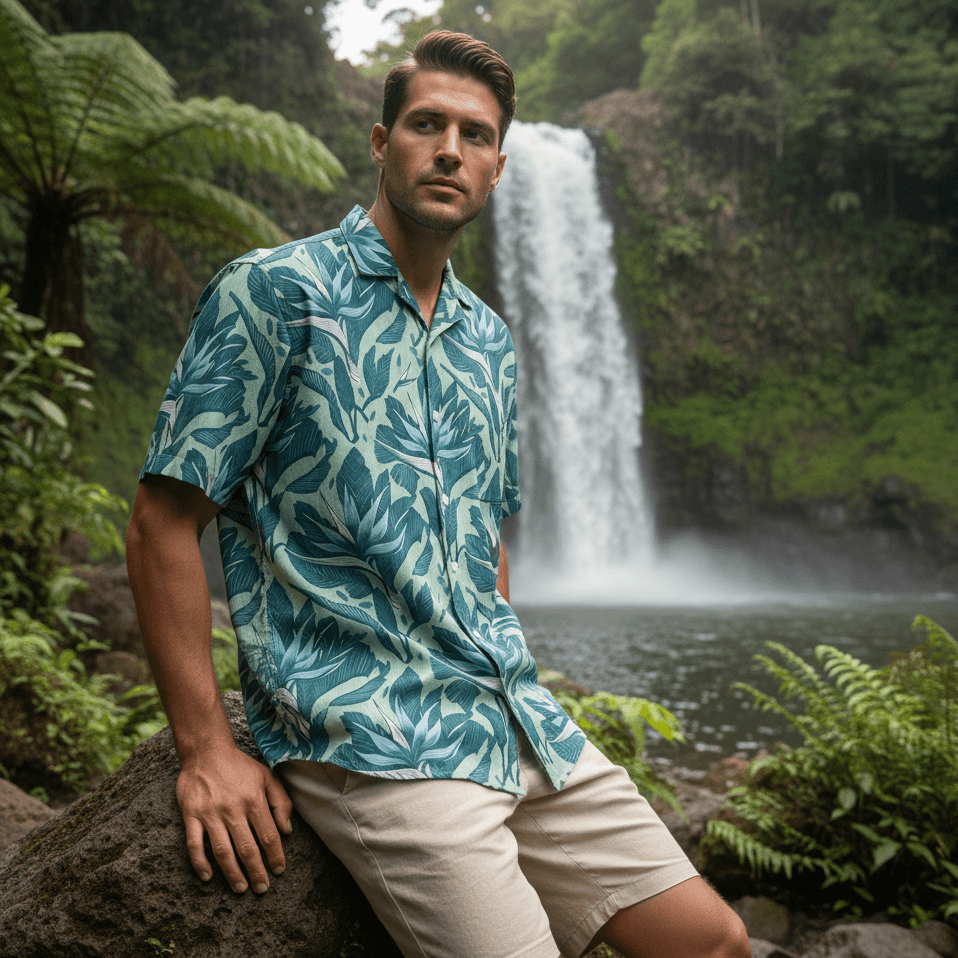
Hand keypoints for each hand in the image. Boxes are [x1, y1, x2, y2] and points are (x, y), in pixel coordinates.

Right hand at [176, 746, 293, 893]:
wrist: (206, 751)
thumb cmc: (239, 766)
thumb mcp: (266, 776)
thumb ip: (281, 802)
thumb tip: (287, 830)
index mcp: (254, 799)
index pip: (268, 835)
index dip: (275, 856)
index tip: (279, 871)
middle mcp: (233, 809)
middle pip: (247, 848)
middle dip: (257, 872)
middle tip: (262, 889)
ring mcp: (211, 813)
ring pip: (223, 850)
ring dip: (232, 873)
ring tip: (241, 888)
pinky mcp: (191, 815)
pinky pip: (194, 844)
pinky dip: (200, 862)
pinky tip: (207, 876)